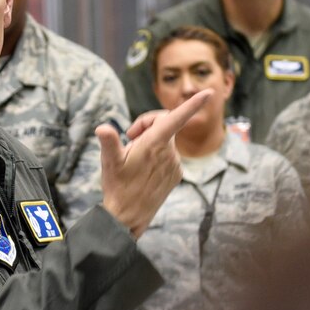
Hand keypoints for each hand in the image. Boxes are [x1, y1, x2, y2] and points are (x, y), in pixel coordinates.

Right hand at [99, 89, 212, 237]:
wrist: (128, 217)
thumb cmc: (117, 187)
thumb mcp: (109, 162)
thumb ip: (108, 142)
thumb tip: (102, 128)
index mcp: (154, 144)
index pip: (176, 118)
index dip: (193, 104)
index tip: (208, 93)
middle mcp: (169, 153)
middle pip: (164, 124)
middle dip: (147, 125)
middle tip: (129, 137)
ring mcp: (175, 164)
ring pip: (166, 140)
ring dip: (152, 142)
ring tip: (135, 159)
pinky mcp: (177, 174)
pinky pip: (170, 155)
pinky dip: (159, 155)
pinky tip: (145, 169)